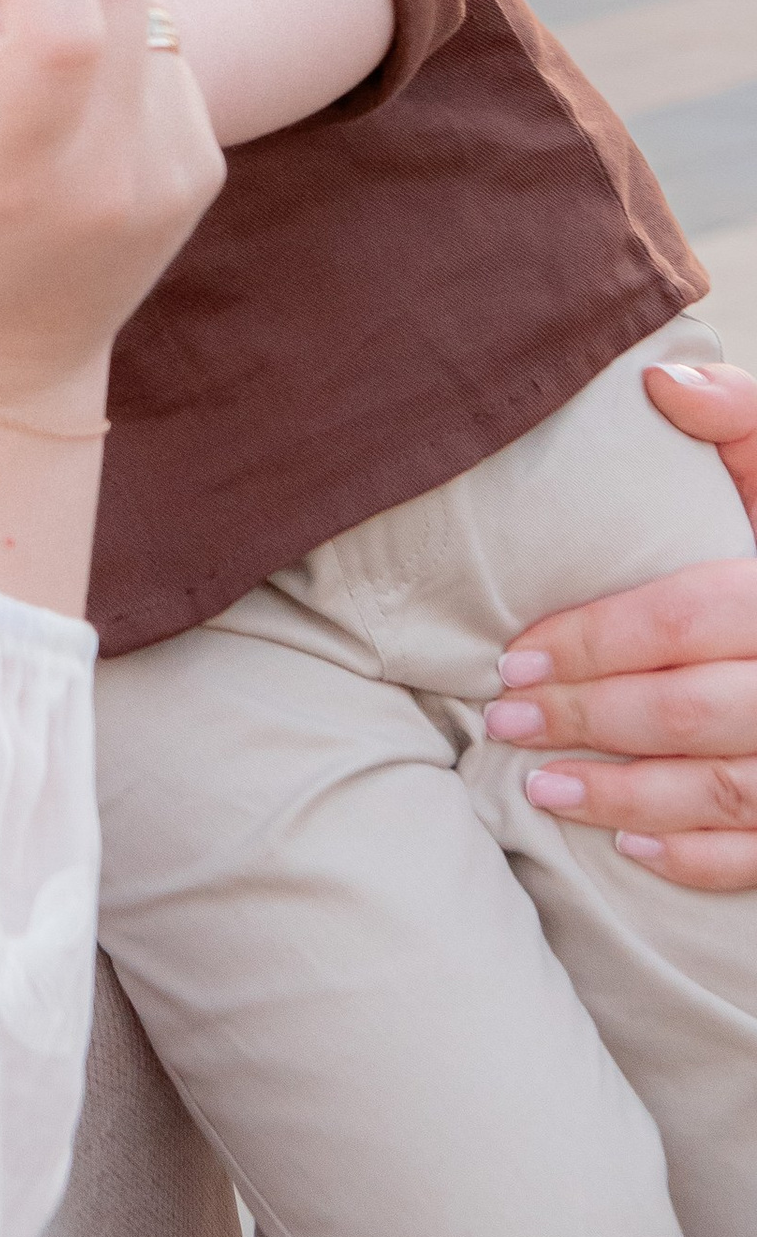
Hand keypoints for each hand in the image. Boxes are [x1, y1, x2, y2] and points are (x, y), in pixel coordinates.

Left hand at [486, 357, 756, 892]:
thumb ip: (740, 420)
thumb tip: (658, 379)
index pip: (682, 621)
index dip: (591, 642)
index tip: (513, 659)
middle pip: (691, 710)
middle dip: (588, 719)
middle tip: (504, 720)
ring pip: (728, 790)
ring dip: (626, 797)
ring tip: (541, 789)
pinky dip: (701, 857)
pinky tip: (632, 847)